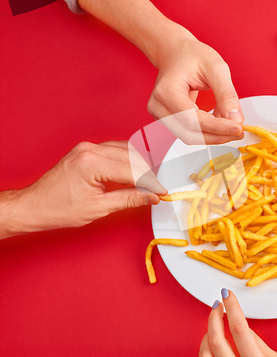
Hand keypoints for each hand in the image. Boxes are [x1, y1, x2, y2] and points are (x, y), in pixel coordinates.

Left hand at [0, 141, 165, 237]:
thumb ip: (129, 199)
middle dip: (148, 174)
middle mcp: (90, 149)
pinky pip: (115, 150)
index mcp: (92, 163)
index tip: (161, 193)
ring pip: (126, 150)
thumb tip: (151, 196)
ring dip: (139, 165)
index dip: (150, 183)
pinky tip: (132, 174)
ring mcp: (87, 147)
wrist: (34, 205)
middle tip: (156, 190)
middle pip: (132, 156)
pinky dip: (128, 160)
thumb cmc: (58, 208)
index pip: (133, 170)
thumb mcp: (99, 208)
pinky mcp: (87, 150)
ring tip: (147, 183)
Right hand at [77, 0, 243, 144]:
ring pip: (190, 137)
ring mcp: (160, 115)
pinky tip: (221, 124)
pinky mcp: (168, 120)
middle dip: (217, 135)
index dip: (217, 127)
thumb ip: (226, 94)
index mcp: (166, 91)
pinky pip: (190, 132)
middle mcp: (158, 106)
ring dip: (214, 136)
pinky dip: (208, 132)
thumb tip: (236, 119)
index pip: (192, 119)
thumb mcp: (216, 68)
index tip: (238, 128)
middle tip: (239, 131)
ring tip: (232, 126)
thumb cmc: (192, 55)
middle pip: (190, 133)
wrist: (175, 52)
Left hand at [199, 289, 276, 356]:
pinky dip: (204, 350)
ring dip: (207, 334)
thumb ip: (260, 344)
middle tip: (217, 305)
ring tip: (214, 325)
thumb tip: (247, 327)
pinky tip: (209, 344)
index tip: (227, 294)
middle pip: (216, 339)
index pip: (239, 328)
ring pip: (205, 352)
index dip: (232, 307)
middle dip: (214, 317)